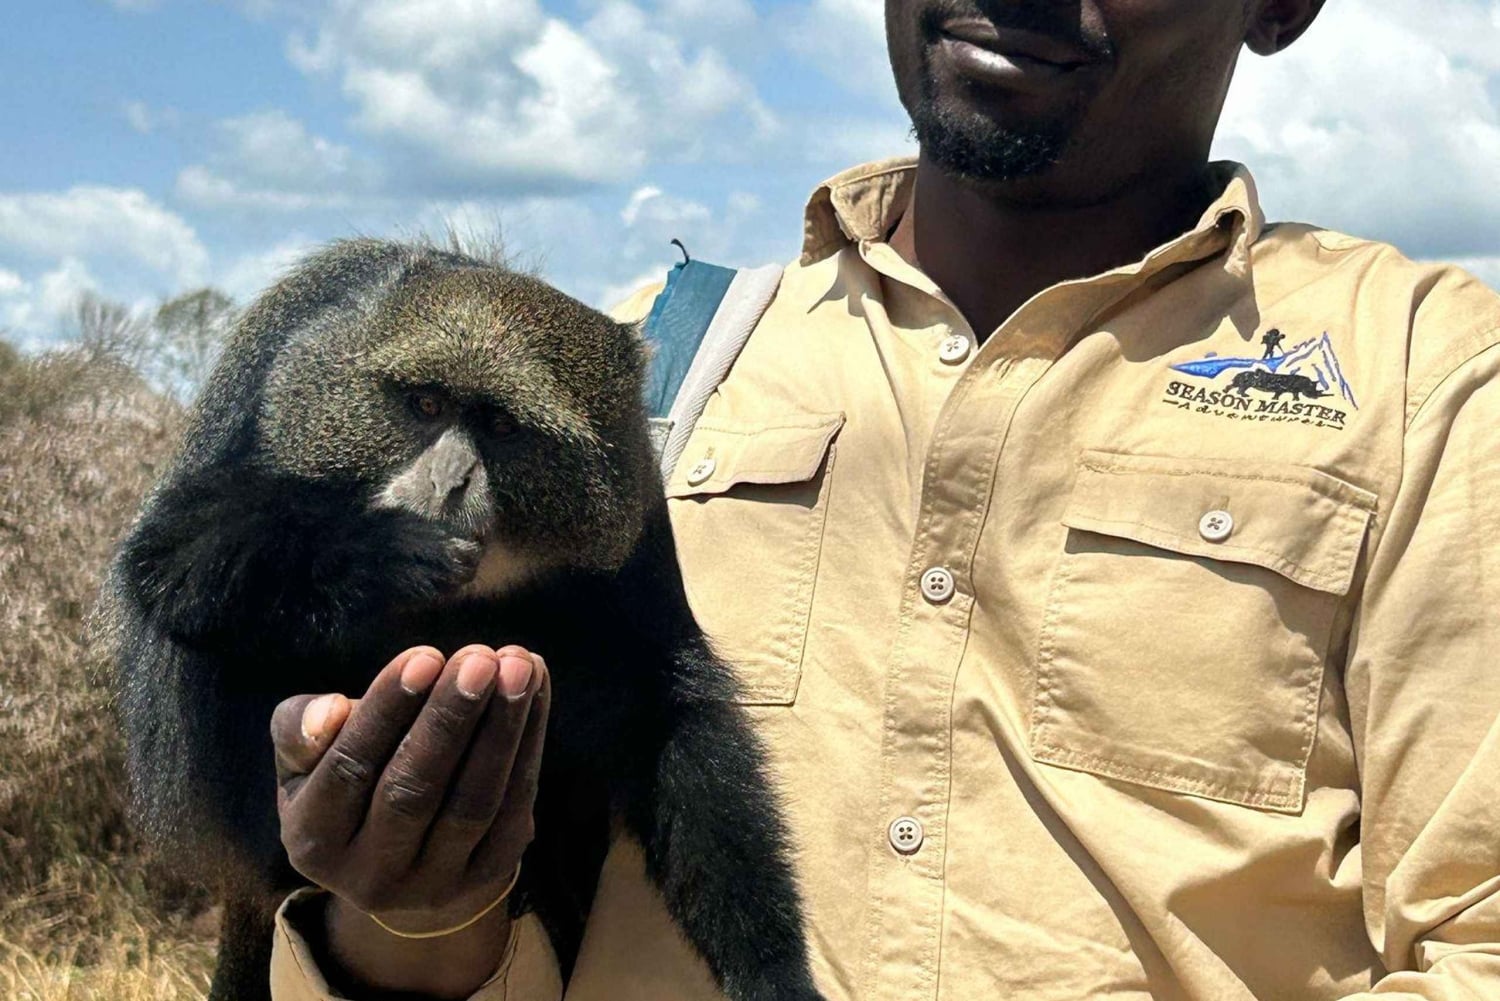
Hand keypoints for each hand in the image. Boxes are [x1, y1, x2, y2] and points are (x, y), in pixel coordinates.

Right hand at [271, 644, 549, 994]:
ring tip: (519, 666)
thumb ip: (300, 729)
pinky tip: (536, 689)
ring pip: (471, 804)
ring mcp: (433, 885)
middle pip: (413, 792)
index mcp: (312, 842)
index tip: (425, 655)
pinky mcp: (487, 877)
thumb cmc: (351, 782)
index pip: (350, 770)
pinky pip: (514, 807)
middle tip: (479, 658)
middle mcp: (369, 877)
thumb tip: (330, 711)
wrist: (399, 860)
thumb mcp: (306, 760)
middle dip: (450, 718)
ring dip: (501, 729)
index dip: (387, 711)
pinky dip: (528, 744)